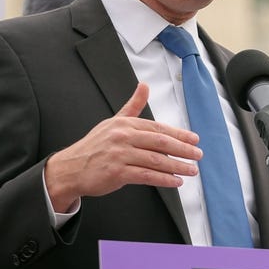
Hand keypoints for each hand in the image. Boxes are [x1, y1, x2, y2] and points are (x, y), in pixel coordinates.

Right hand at [43, 83, 201, 211]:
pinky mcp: (117, 172)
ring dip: (178, 166)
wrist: (70, 168)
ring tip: (191, 170)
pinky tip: (175, 181)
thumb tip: (144, 86)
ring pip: (156, 160)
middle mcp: (123, 137)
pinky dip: (164, 179)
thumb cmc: (95, 146)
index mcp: (125, 124)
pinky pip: (147, 176)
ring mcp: (120, 155)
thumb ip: (132, 106)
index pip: (158, 128)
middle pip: (161, 142)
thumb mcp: (113, 122)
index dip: (179, 134)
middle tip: (198, 154)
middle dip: (183, 149)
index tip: (194, 139)